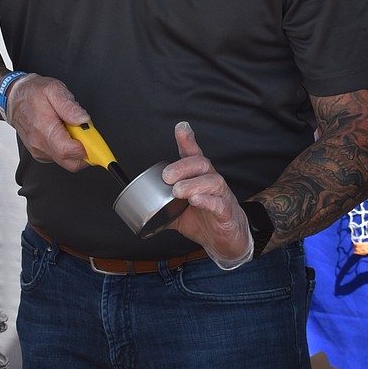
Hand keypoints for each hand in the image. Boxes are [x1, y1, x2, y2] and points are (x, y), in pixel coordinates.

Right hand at [4, 74, 92, 171]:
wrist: (13, 99)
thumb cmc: (33, 93)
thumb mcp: (54, 89)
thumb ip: (70, 106)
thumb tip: (84, 121)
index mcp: (44, 129)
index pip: (69, 151)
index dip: (87, 148)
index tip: (95, 140)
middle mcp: (40, 144)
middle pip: (71, 163)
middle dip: (86, 152)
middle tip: (86, 134)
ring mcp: (40, 151)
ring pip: (68, 161)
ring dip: (77, 149)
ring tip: (71, 129)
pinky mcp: (41, 154)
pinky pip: (61, 158)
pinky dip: (68, 148)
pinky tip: (63, 133)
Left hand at [161, 122, 252, 268]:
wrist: (227, 240)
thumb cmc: (206, 220)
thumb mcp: (178, 212)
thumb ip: (162, 207)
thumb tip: (140, 208)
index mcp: (199, 179)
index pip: (194, 155)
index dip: (188, 140)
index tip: (181, 128)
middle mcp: (211, 182)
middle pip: (201, 164)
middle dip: (183, 167)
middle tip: (167, 177)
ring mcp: (221, 197)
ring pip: (212, 181)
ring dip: (193, 184)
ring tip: (178, 191)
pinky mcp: (227, 213)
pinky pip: (220, 204)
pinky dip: (207, 201)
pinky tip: (196, 200)